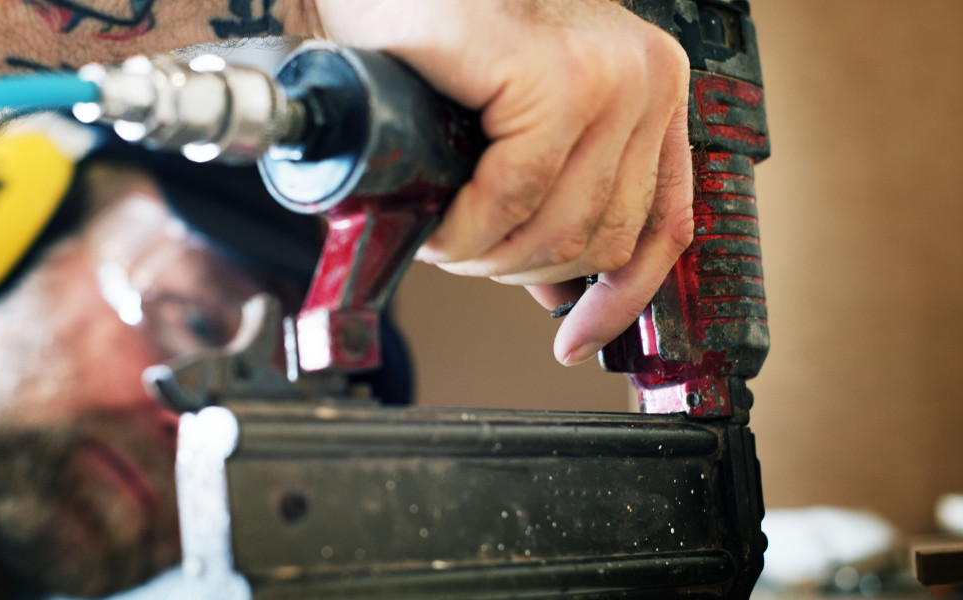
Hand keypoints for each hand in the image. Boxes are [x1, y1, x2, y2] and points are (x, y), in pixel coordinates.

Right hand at [307, 0, 693, 364]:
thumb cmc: (439, 30)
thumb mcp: (518, 120)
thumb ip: (553, 195)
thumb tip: (561, 284)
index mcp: (648, 89)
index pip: (666, 224)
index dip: (621, 301)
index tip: (577, 342)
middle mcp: (645, 79)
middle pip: (606, 239)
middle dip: (522, 272)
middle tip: (465, 258)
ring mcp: (608, 76)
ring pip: (563, 229)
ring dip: (490, 258)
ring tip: (445, 241)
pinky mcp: (553, 76)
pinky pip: (516, 196)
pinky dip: (469, 230)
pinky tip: (441, 228)